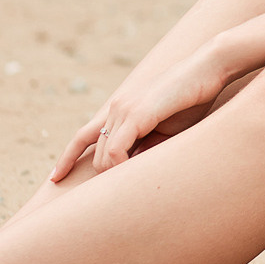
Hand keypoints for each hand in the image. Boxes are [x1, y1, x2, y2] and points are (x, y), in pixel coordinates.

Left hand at [48, 43, 241, 178]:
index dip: (67, 157)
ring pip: (102, 156)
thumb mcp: (166, 130)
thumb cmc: (193, 99)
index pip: (83, 136)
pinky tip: (135, 174)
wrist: (210, 68)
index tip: (54, 178)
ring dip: (115, 175)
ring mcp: (123, 109)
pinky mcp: (136, 113)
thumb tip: (130, 171)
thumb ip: (146, 146)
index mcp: (120, 110)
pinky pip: (114, 151)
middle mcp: (116, 108)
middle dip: (106, 177)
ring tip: (135, 189)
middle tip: (126, 195)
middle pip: (95, 155)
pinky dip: (120, 167)